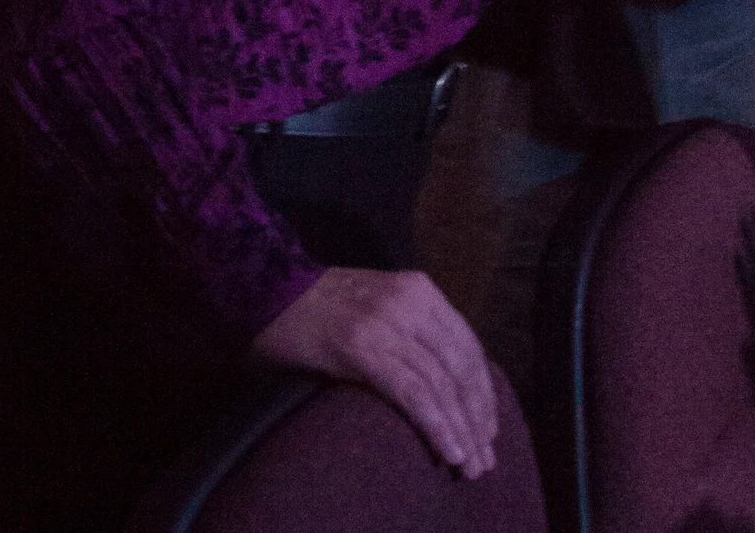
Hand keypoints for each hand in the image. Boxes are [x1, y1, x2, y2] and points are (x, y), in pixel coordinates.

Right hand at [253, 268, 498, 476]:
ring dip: (460, 431)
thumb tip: (450, 384)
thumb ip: (415, 330)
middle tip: (484, 459)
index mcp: (418, 289)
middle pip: (460, 368)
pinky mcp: (363, 348)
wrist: (267, 289)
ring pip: (440, 384)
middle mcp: (409, 302)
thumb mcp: (380, 304)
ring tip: (469, 466)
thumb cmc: (321, 306)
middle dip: (476, 419)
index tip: (488, 428)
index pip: (467, 345)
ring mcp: (386, 323)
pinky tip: (448, 451)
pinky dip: (436, 425)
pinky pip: (412, 393)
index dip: (482, 392)